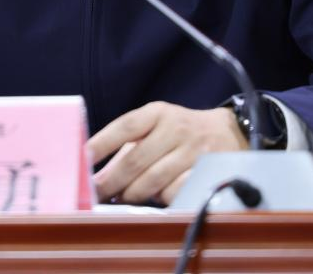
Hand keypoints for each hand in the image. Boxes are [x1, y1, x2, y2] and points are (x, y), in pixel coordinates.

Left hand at [87, 102, 246, 205]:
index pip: (125, 127)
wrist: (231, 134)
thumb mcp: (157, 128)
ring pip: (153, 181)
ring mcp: (193, 151)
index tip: (81, 160)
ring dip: (132, 195)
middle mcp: (176, 128)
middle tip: (95, 194)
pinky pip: (175, 193)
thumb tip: (100, 176)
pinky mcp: (207, 173)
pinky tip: (155, 200)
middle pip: (136, 159)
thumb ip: (129, 147)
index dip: (101, 144)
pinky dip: (160, 200)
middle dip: (111, 181)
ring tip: (122, 199)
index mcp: (158, 113)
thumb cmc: (181, 134)